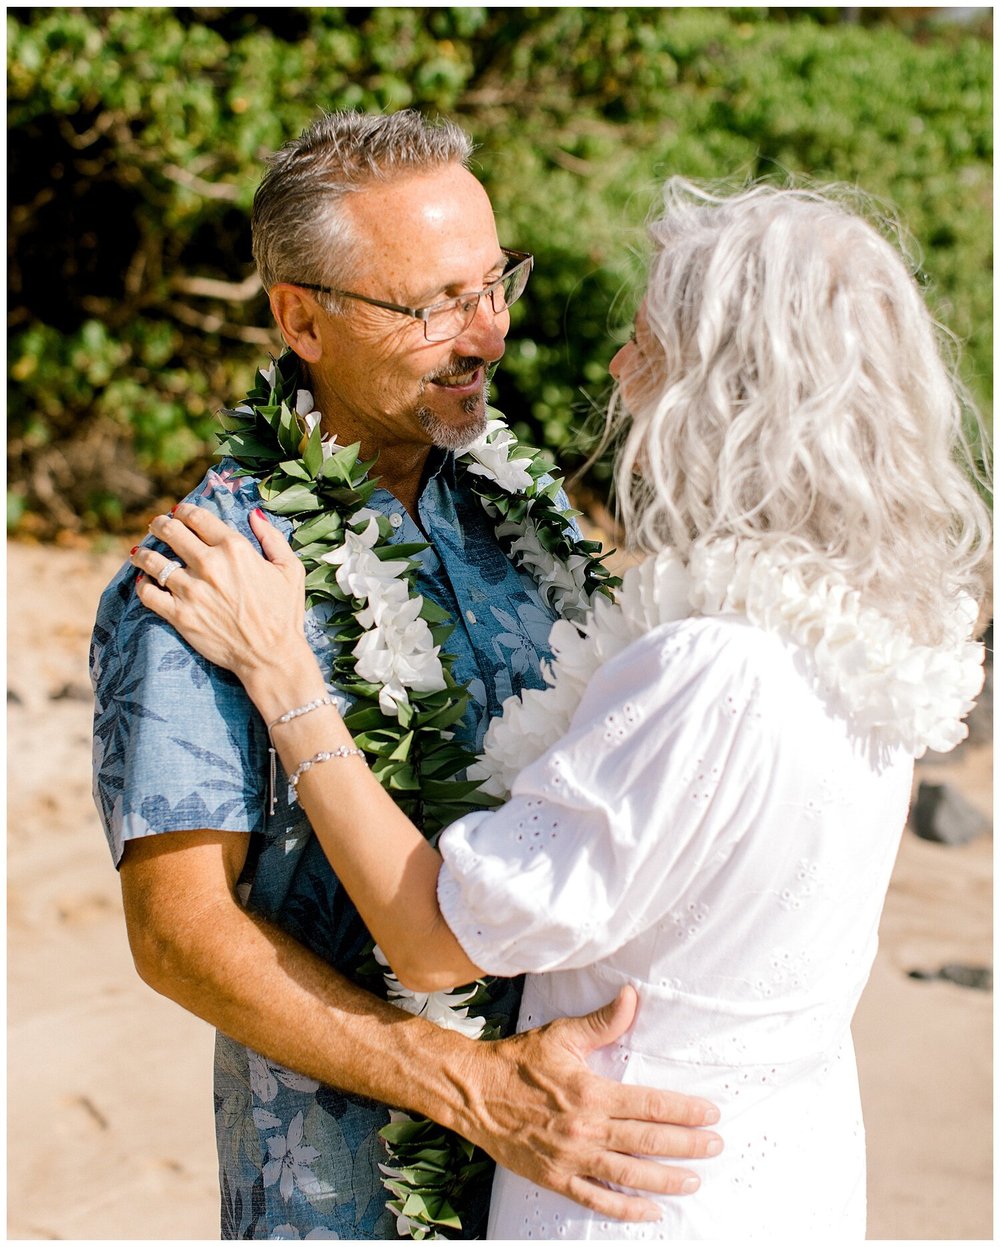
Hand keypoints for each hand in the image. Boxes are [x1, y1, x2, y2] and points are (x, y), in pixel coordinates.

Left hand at [132, 504, 310, 686]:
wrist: (271, 655)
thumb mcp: (290, 570)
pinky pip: (148, 593)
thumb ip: (272, 538)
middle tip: (157, 526)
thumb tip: (254, 515)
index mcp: (235, 548)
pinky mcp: (179, 615)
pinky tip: (144, 581)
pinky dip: (142, 584)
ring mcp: (191, 590)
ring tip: (140, 553)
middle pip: (170, 531)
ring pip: (152, 561)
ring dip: (143, 553)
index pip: (197, 517)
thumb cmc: (284, 613)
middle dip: (160, 524)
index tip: (179, 512)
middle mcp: (209, 564)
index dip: (184, 511)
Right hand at [453, 986, 721, 1220]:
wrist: (473, 1092)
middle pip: (647, 1142)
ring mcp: (570, 1158)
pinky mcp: (555, 1178)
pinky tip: (651, 1210)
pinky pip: (597, 1199)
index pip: (649, 1104)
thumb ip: (602, 1021)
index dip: (684, 1111)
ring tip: (694, 1181)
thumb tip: (632, 997)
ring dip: (666, 1179)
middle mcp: (585, 1129)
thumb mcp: (561, 1035)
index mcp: (590, 1092)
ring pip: (629, 1174)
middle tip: (715, 1145)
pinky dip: (626, 1208)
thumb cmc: (519, 1061)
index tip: (710, 1113)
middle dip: (686, 1145)